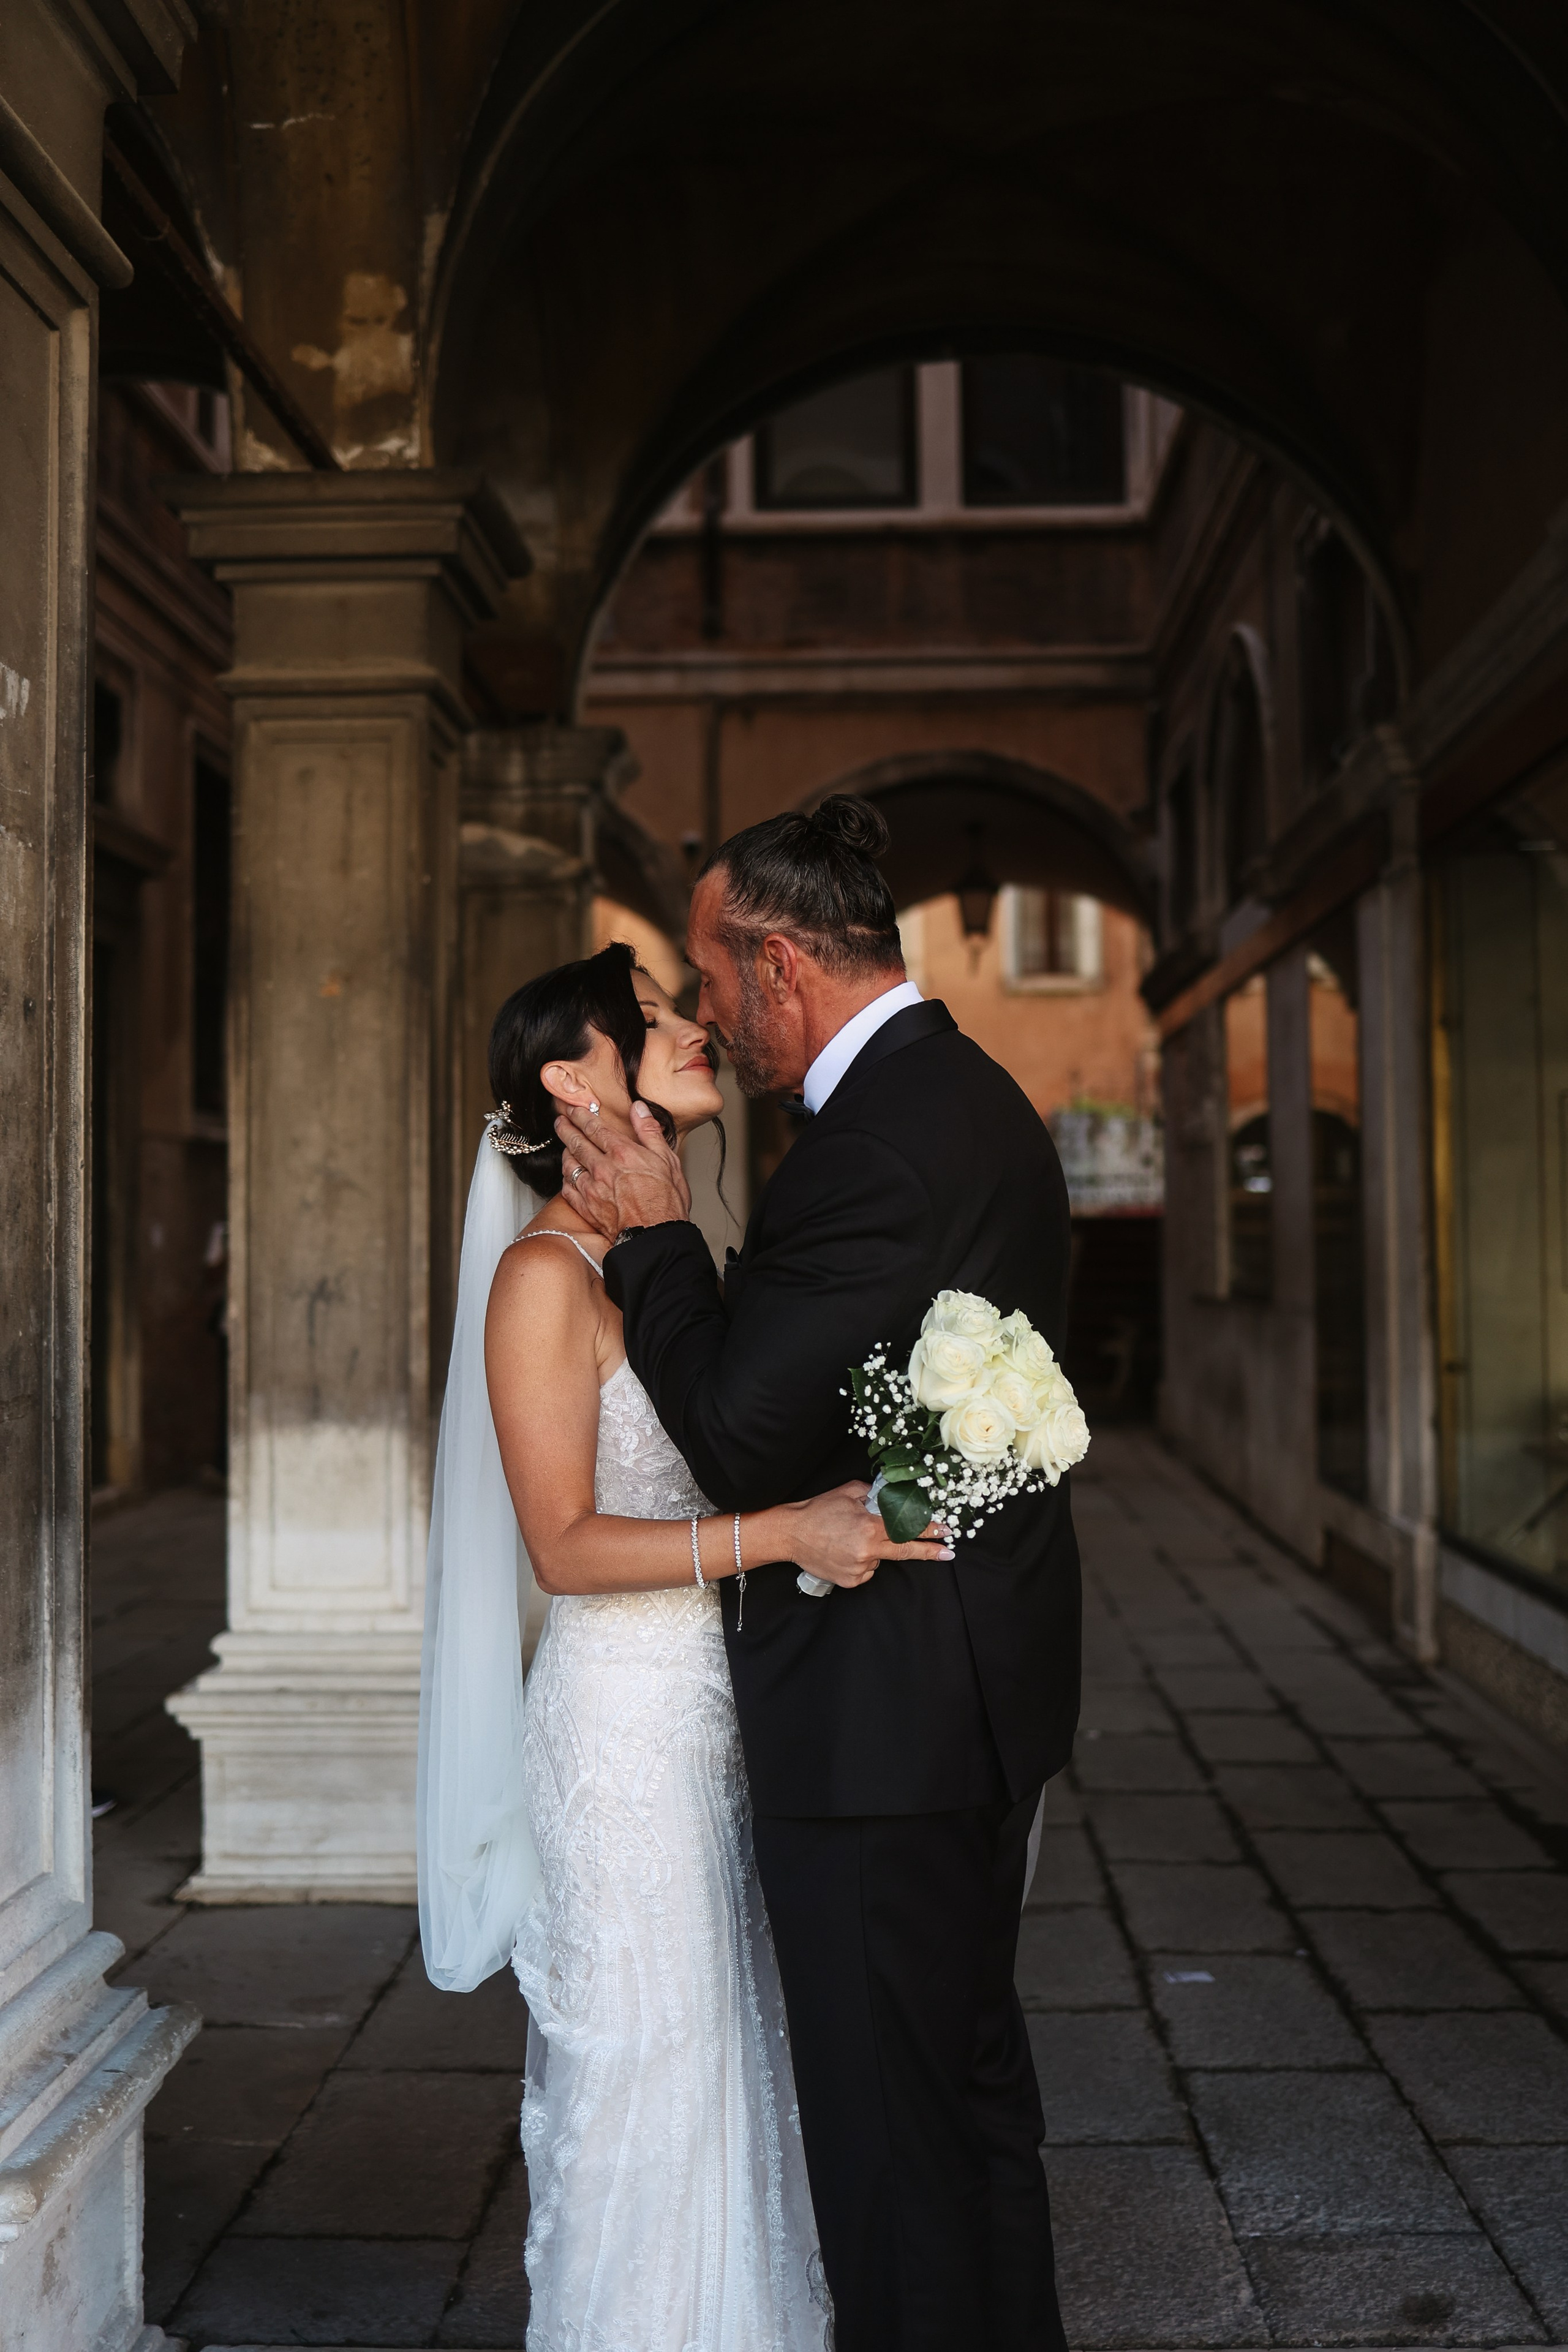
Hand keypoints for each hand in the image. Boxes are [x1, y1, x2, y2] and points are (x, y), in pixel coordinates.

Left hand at [555, 1099, 691, 1240]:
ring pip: (568, 1164)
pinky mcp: (586, 1207)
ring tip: (564, 1146)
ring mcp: (591, 1188)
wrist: (655, 1236)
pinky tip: (568, 1176)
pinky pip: (567, 1188)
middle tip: (560, 1120)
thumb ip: (650, 1131)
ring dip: (565, 1152)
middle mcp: (602, 1168)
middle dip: (566, 1128)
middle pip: (576, 1142)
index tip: (574, 1109)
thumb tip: (639, 1108)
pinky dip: (565, 1178)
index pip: (594, 1127)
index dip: (581, 1116)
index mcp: (622, 1153)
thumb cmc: (665, 1202)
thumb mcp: (668, 1159)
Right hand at [776, 1480, 952, 1588]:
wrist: (791, 1534)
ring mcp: (858, 1568)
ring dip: (875, 1550)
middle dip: (928, 1551)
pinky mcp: (850, 1580)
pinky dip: (862, 1562)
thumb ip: (874, 1494)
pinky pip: (866, 1570)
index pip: (907, 1529)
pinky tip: (846, 1552)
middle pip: (905, 1552)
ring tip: (850, 1540)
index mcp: (869, 1527)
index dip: (929, 1531)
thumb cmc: (818, 1511)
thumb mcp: (849, 1492)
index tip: (946, 1532)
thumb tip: (891, 1497)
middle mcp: (867, 1550)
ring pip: (880, 1560)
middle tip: (947, 1553)